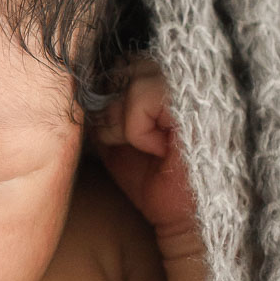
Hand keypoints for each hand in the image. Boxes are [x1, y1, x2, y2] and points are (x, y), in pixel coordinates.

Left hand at [90, 56, 199, 249]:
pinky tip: (160, 149)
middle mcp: (188, 74)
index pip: (126, 60)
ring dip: (124, 118)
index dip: (110, 91)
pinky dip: (138, 127)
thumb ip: (104, 111)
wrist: (192, 220)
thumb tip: (80, 91)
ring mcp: (197, 83)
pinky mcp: (199, 99)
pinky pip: (144, 95)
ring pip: (132, 74)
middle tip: (125, 140)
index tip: (115, 130)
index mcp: (172, 81)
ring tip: (144, 146)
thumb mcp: (119, 141)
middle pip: (126, 63)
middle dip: (112, 104)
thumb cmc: (161, 183)